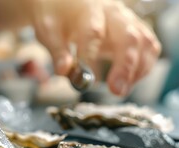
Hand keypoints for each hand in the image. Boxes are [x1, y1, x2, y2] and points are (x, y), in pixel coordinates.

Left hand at [30, 0, 160, 95]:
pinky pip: (149, 47)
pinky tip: (128, 81)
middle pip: (128, 37)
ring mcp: (127, 21)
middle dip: (125, 66)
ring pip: (144, 43)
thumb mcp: (48, 31)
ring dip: (137, 70)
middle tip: (116, 90)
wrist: (68, 2)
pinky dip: (143, 66)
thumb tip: (64, 71)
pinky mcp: (135, 30)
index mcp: (88, 11)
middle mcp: (113, 14)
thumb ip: (57, 52)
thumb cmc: (58, 16)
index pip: (93, 33)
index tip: (83, 79)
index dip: (90, 56)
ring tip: (120, 90)